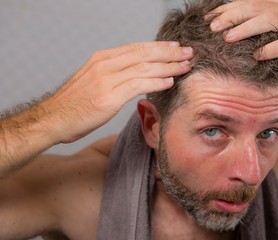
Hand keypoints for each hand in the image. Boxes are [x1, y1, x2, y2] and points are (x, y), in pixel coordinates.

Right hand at [44, 41, 192, 142]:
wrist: (53, 119)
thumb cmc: (75, 104)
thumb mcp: (93, 80)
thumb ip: (114, 74)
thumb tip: (135, 74)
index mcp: (102, 58)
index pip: (137, 47)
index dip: (159, 47)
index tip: (176, 47)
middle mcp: (105, 64)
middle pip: (144, 53)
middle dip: (169, 53)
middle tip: (189, 53)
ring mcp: (106, 79)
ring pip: (144, 67)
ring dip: (168, 66)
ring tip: (186, 66)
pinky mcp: (108, 96)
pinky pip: (138, 84)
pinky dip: (156, 81)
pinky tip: (169, 81)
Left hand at [206, 0, 277, 71]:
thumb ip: (260, 29)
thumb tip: (231, 33)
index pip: (248, 3)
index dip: (227, 9)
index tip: (208, 19)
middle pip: (255, 8)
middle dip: (232, 16)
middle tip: (212, 27)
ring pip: (269, 20)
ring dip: (246, 29)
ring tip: (228, 38)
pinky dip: (272, 48)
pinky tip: (258, 56)